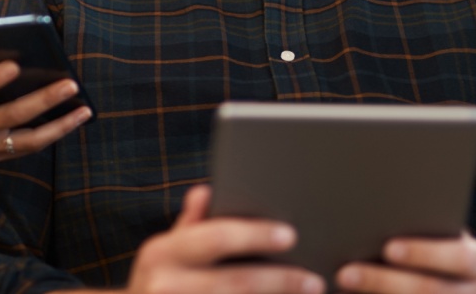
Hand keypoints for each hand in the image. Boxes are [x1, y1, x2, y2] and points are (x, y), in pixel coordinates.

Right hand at [0, 60, 92, 160]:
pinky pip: (25, 148)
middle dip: (44, 99)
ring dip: (59, 126)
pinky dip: (49, 136)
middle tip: (71, 84)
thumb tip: (19, 49)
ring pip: (26, 139)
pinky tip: (70, 122)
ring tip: (84, 110)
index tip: (16, 63)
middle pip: (11, 114)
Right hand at [124, 185, 322, 293]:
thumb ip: (191, 223)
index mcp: (161, 253)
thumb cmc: (161, 282)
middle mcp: (164, 285)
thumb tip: (206, 190)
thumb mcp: (167, 250)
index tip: (291, 234)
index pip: (215, 237)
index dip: (255, 235)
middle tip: (315, 281)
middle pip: (235, 282)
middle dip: (280, 281)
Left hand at [334, 233, 475, 293]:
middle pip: (431, 291)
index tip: (388, 248)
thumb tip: (376, 213)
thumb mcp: (448, 241)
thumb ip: (425, 230)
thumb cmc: (446, 256)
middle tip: (345, 273)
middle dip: (384, 282)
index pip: (461, 257)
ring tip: (339, 289)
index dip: (424, 253)